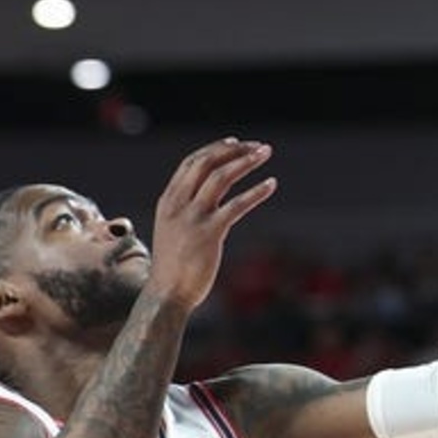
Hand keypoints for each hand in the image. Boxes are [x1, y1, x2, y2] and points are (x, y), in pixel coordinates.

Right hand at [144, 138, 277, 312]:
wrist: (166, 294)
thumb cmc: (173, 265)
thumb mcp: (173, 228)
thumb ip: (189, 207)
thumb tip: (215, 188)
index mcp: (168, 201)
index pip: (191, 163)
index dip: (214, 149)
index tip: (236, 142)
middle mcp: (178, 204)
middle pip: (206, 163)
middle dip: (234, 150)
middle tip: (257, 146)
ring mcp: (193, 218)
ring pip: (221, 177)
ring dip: (246, 162)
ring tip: (266, 153)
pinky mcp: (210, 233)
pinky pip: (237, 205)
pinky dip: (256, 191)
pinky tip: (271, 184)